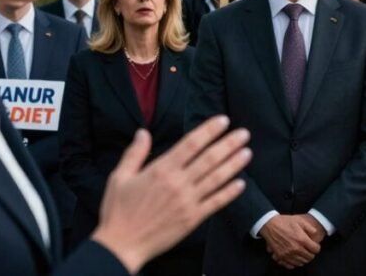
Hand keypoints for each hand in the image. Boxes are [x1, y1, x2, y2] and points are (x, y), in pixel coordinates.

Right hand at [92, 116, 250, 272]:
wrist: (122, 244)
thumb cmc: (118, 210)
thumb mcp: (120, 177)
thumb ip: (135, 153)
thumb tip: (143, 132)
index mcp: (162, 169)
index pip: (191, 144)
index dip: (209, 130)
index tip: (223, 121)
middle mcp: (179, 183)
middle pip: (209, 158)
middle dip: (228, 144)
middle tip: (244, 133)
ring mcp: (188, 201)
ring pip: (216, 178)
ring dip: (234, 164)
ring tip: (247, 152)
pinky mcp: (192, 218)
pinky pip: (215, 203)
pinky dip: (229, 193)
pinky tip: (241, 184)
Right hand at [260, 214, 320, 268]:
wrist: (270, 225)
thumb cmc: (285, 222)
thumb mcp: (299, 221)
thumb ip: (310, 228)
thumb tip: (316, 234)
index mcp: (302, 240)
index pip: (315, 250)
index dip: (317, 247)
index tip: (315, 245)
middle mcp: (296, 249)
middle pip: (309, 257)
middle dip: (311, 254)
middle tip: (309, 250)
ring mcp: (288, 254)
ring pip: (301, 262)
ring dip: (303, 259)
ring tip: (302, 253)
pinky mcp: (281, 257)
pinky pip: (291, 265)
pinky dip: (294, 263)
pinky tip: (295, 258)